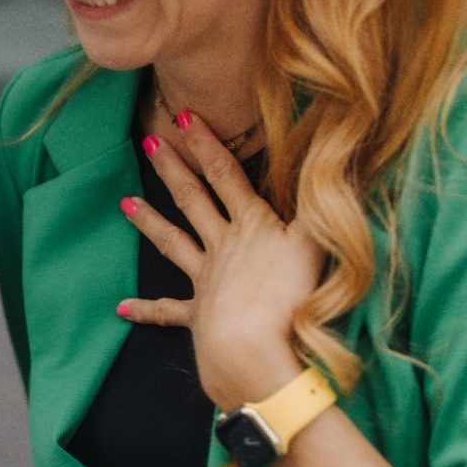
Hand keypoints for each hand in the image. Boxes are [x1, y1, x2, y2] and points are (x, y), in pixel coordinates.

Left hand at [118, 114, 320, 407]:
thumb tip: (344, 158)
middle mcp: (223, 246)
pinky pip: (168, 311)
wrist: (254, 348)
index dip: (206, 145)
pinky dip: (146, 309)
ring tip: (125, 203)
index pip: (225, 175)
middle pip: (193, 200)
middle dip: (174, 169)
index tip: (184, 118)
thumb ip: (324, 202)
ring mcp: (206, 280)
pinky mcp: (198, 316)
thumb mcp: (318, 241)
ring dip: (149, 222)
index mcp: (252, 225)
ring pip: (172, 243)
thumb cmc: (289, 297)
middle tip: (150, 142)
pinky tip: (122, 308)